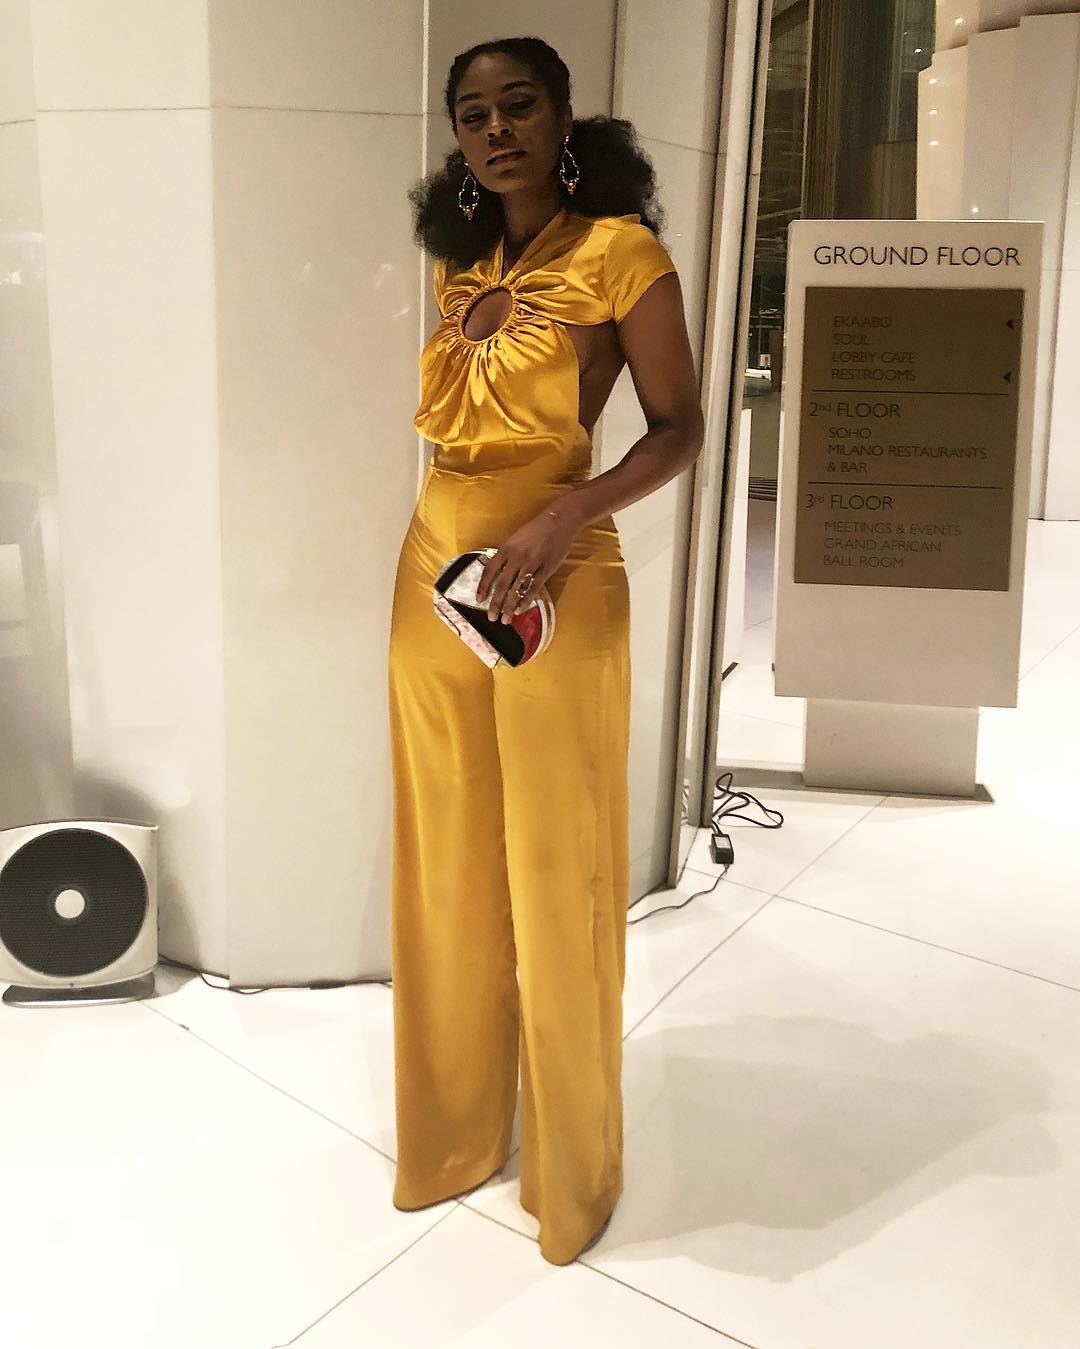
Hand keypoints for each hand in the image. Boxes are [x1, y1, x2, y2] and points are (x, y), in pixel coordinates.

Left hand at [475, 503, 579, 621]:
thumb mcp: (516, 538)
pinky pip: (534, 588)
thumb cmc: (536, 529)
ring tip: (505, 619)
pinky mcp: (547, 568)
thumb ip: (507, 555)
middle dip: (495, 603)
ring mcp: (532, 563)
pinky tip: (520, 610)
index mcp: (507, 548)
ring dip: (510, 606)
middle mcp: (517, 557)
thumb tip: (498, 573)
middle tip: (491, 617)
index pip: (490, 570)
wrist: (559, 520)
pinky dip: (526, 600)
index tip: (479, 599)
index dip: (483, 586)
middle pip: (502, 584)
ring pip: (517, 589)